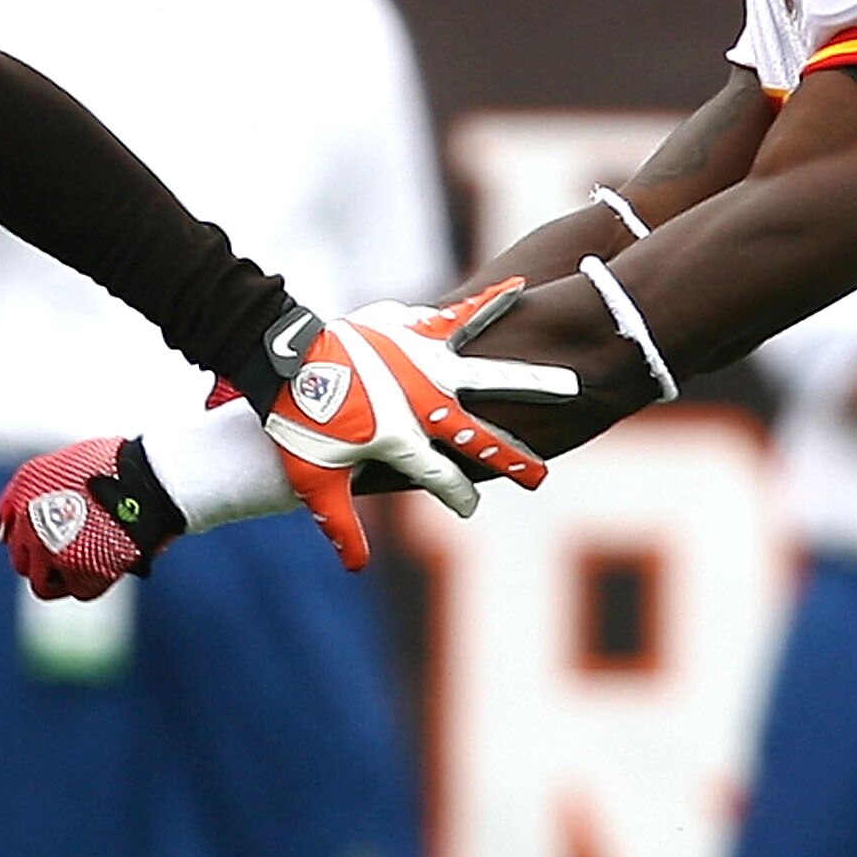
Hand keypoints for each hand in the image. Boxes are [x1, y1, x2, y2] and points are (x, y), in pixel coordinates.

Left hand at [0, 437, 184, 601]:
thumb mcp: (60, 466)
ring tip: (81, 564)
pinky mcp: (83, 575)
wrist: (146, 480)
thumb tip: (3, 531)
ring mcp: (54, 554)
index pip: (8, 535)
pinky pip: (78, 591)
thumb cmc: (111, 466)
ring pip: (43, 584)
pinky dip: (89, 582)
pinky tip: (101, 565)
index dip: (27, 538)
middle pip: (22, 562)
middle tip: (67, 551)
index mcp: (21, 500)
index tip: (46, 538)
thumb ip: (27, 494)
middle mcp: (30, 529)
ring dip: (59, 578)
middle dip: (40, 559)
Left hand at [261, 281, 578, 569]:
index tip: (469, 507)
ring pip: (489, 375)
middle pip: (482, 435)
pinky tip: (520, 287)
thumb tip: (357, 568)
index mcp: (404, 443)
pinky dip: (489, 302)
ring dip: (530, 381)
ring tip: (570, 386)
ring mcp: (424, 366)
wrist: (285, 360)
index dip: (459, 496)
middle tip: (541, 476)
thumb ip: (340, 526)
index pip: (443, 479)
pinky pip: (461, 314)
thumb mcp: (315, 482)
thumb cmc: (297, 422)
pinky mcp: (414, 331)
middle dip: (514, 458)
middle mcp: (425, 406)